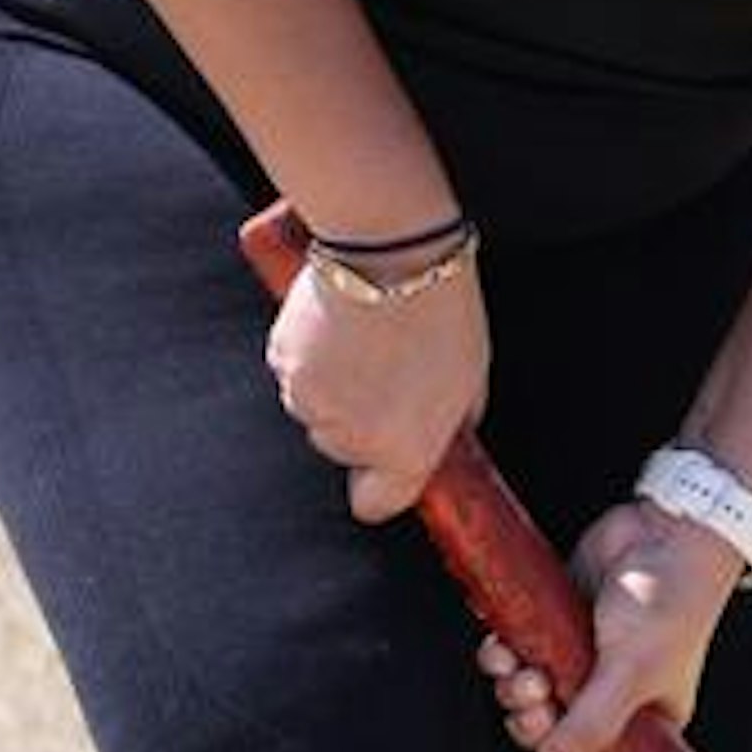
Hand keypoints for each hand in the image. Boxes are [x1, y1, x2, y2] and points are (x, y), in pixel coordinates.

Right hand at [262, 256, 489, 522]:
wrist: (388, 248)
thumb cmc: (440, 309)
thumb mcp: (470, 376)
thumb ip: (450, 421)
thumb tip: (443, 436)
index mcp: (402, 451)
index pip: (376, 504)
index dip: (383, 484)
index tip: (392, 460)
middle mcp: (348, 438)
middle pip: (344, 448)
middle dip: (362, 419)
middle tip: (389, 369)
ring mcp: (308, 401)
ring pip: (317, 408)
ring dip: (334, 384)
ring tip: (364, 336)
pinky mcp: (281, 362)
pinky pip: (295, 372)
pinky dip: (311, 355)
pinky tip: (338, 321)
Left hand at [476, 500, 740, 751]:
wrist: (666, 529)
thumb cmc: (671, 601)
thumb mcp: (632, 673)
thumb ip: (589, 724)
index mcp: (641, 720)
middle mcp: (606, 693)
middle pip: (546, 732)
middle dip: (530, 719)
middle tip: (538, 689)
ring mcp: (577, 657)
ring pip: (523, 693)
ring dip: (512, 685)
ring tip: (525, 663)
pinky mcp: (553, 620)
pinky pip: (513, 650)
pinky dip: (500, 651)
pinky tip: (502, 642)